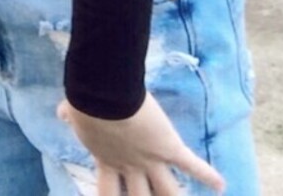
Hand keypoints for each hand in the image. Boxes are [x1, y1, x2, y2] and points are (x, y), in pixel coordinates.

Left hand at [57, 93, 224, 194]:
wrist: (103, 96)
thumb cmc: (86, 102)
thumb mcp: (76, 112)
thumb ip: (71, 116)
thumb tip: (62, 112)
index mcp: (107, 160)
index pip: (108, 192)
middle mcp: (130, 167)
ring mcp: (151, 161)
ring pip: (169, 191)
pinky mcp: (169, 148)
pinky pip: (191, 164)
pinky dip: (207, 174)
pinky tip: (220, 185)